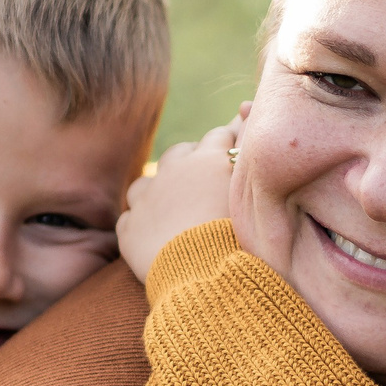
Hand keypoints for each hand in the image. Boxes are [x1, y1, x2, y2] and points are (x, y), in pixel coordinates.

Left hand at [120, 108, 245, 283]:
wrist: (207, 276)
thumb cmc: (244, 235)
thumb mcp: (256, 191)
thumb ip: (252, 154)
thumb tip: (247, 109)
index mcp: (207, 160)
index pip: (219, 136)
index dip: (228, 143)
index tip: (235, 154)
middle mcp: (173, 171)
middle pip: (179, 153)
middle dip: (190, 162)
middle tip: (204, 182)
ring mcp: (147, 199)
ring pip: (146, 183)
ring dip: (158, 191)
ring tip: (171, 209)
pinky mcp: (130, 229)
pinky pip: (130, 219)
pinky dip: (141, 225)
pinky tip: (153, 236)